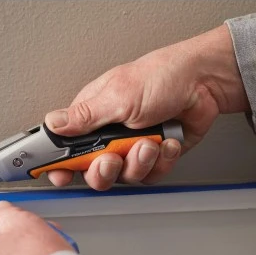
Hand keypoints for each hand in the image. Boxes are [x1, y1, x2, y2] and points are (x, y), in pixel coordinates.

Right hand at [45, 25, 249, 189]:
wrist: (203, 83)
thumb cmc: (161, 77)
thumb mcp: (117, 95)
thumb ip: (84, 116)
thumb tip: (52, 124)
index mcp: (92, 117)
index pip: (65, 147)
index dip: (61, 165)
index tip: (61, 175)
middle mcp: (109, 136)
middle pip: (92, 171)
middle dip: (103, 170)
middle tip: (111, 158)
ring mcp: (132, 148)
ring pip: (124, 177)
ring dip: (139, 162)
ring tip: (149, 140)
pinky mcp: (154, 157)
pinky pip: (150, 175)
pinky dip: (161, 161)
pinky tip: (166, 141)